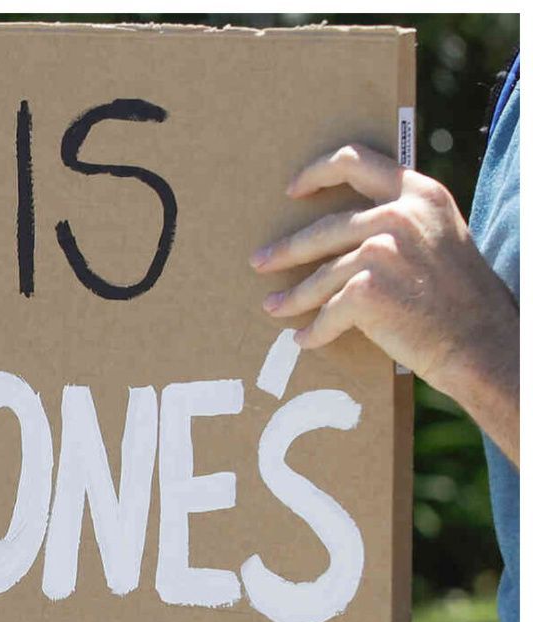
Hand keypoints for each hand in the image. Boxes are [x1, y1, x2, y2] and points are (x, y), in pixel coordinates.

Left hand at [253, 144, 518, 392]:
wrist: (480, 341)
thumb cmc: (460, 295)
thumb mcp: (439, 235)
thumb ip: (401, 218)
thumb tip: (347, 227)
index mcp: (418, 193)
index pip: (355, 161)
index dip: (317, 172)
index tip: (292, 191)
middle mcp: (399, 215)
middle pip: (323, 229)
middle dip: (286, 251)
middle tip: (261, 261)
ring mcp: (381, 251)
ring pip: (321, 276)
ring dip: (293, 297)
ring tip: (274, 307)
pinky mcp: (366, 290)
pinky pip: (327, 312)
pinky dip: (315, 331)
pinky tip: (304, 338)